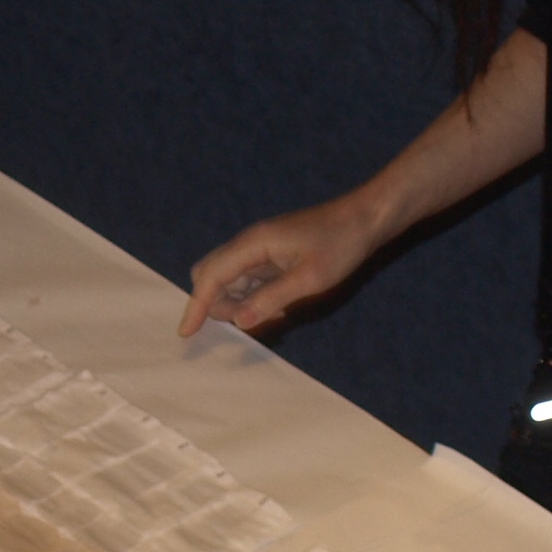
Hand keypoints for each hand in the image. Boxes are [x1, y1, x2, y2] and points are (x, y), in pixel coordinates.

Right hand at [179, 194, 385, 336]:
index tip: (186, 333)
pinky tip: (279, 308)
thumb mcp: (309, 279)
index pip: (211, 277)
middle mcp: (250, 244)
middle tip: (245, 322)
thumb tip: (238, 321)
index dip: (196, 306)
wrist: (365, 218)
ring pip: (231, 280)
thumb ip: (271, 299)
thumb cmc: (341, 244)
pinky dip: (254, 297)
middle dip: (215, 304)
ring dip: (238, 303)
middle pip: (212, 276)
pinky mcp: (273, 255)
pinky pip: (250, 280)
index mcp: (253, 244)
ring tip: (272, 317)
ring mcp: (261, 249)